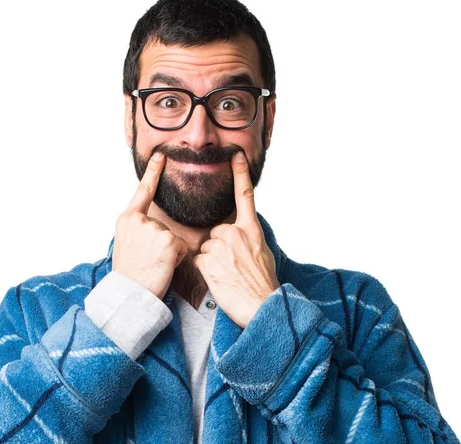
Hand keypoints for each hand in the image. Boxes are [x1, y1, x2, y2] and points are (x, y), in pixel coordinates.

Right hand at [112, 152, 187, 299]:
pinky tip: (163, 266)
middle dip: (163, 243)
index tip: (161, 155)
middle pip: (165, 225)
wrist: (128, 295)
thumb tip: (155, 227)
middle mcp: (139, 221)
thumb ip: (139, 229)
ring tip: (154, 265)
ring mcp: (154, 229)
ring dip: (170, 252)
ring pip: (175, 237)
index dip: (153, 172)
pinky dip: (177, 259)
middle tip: (148, 260)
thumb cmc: (130, 274)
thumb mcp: (126, 244)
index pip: (143, 192)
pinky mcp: (168, 241)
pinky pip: (182, 247)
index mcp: (127, 220)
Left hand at [194, 151, 279, 327]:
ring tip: (227, 275)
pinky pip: (198, 260)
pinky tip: (219, 279)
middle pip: (216, 232)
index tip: (235, 155)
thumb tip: (238, 235)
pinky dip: (205, 270)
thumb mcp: (262, 252)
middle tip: (232, 266)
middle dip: (219, 247)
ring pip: (206, 247)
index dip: (240, 173)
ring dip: (212, 260)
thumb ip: (247, 237)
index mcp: (250, 229)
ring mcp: (220, 246)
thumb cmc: (263, 283)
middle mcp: (235, 233)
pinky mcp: (207, 260)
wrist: (261, 305)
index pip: (244, 195)